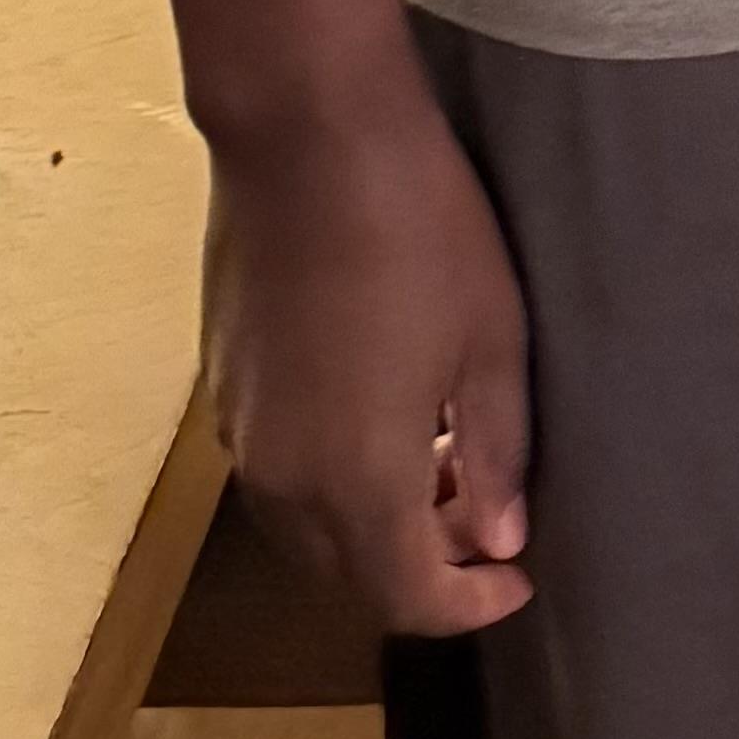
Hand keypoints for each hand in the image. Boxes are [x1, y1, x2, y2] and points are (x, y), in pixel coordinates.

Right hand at [202, 88, 533, 638]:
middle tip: (487, 512)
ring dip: (375, 523)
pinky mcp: (222, 388)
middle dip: (424, 565)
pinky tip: (385, 415)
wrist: (307, 132)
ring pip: (309, 530)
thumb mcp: (490, 336)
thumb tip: (500, 538)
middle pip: (352, 576)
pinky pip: (280, 474)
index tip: (517, 579)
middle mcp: (283, 480)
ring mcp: (241, 434)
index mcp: (356, 480)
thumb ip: (496, 451)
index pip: (407, 599)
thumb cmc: (420, 224)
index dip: (468, 606)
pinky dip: (334, 478)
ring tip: (445, 459)